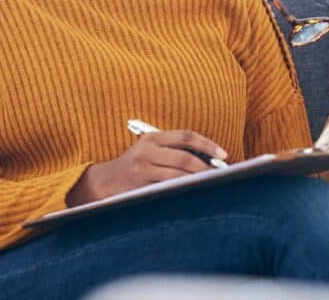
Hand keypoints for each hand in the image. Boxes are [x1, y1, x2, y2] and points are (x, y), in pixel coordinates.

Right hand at [67, 130, 227, 205]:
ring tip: (212, 183)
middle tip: (221, 173)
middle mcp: (147, 150)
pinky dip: (184, 189)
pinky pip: (168, 187)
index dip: (207, 144)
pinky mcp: (140, 186)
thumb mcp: (150, 149)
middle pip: (184, 157)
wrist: (105, 182)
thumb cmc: (134, 164)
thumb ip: (173, 149)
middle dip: (206, 166)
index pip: (185, 136)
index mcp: (152, 137)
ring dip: (198, 180)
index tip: (223, 154)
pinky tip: (195, 192)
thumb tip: (208, 158)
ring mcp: (142, 169)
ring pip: (178, 174)